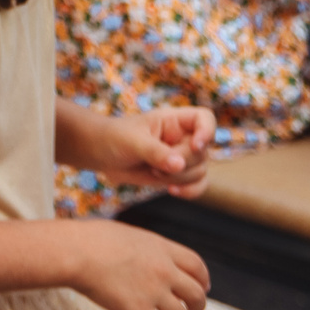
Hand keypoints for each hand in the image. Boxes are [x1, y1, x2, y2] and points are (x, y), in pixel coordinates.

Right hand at [68, 221, 209, 309]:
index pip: (196, 265)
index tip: (203, 287)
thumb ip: (143, 248)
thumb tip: (141, 256)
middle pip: (195, 293)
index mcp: (162, 249)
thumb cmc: (91, 239)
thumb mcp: (127, 235)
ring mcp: (154, 293)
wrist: (76, 253)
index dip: (203, 279)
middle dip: (198, 306)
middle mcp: (165, 271)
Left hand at [85, 108, 216, 195]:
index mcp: (174, 120)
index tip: (195, 146)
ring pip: (200, 171)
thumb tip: (179, 165)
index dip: (207, 131)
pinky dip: (190, 191)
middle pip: (203, 153)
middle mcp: (183, 137)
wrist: (102, 155)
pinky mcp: (179, 175)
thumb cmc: (115, 138)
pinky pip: (198, 185)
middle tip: (154, 166)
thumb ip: (155, 152)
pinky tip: (172, 191)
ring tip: (153, 172)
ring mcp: (183, 157)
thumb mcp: (132, 142)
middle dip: (181, 164)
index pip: (205, 118)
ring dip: (178, 178)